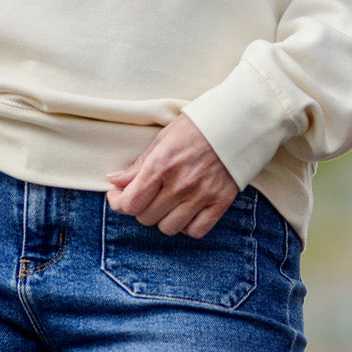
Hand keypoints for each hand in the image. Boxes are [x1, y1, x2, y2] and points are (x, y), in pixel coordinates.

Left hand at [106, 114, 238, 238]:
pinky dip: (187, 225)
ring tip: (168, 201)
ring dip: (163, 218)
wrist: (237, 120)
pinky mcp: (220, 202)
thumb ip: (139, 164)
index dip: (119, 203)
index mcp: (162, 164)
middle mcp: (180, 183)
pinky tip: (186, 210)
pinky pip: (195, 231)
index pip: (131, 203)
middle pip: (146, 218)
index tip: (119, 196)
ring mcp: (201, 195)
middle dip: (141, 207)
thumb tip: (115, 181)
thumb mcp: (163, 138)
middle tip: (147, 194)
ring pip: (168, 228)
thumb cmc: (197, 126)